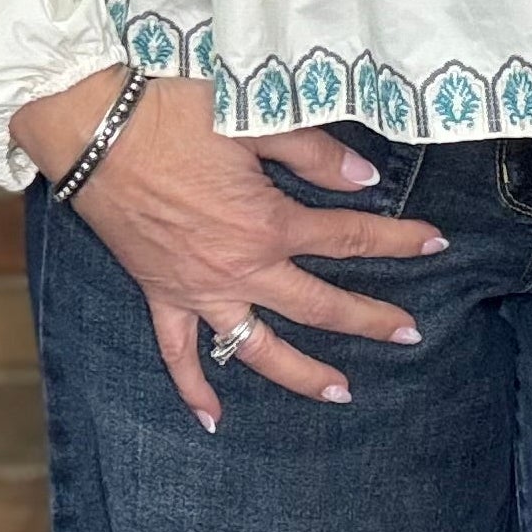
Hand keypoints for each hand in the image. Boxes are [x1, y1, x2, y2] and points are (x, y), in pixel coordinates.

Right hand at [10, 69, 446, 427]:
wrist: (94, 128)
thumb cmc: (173, 112)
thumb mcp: (252, 119)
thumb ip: (312, 152)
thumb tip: (365, 177)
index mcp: (267, 223)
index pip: (348, 238)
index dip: (397, 242)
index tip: (437, 245)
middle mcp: (239, 268)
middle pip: (318, 304)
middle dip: (369, 321)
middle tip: (410, 335)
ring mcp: (197, 288)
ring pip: (258, 348)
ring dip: (302, 374)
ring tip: (342, 394)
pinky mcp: (159, 292)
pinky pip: (178, 353)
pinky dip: (196, 388)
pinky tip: (214, 419)